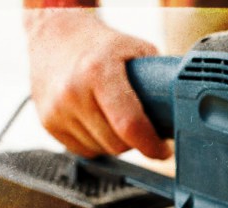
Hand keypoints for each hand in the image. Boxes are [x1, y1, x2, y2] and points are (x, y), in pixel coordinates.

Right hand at [23, 8, 170, 158]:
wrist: (54, 37)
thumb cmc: (98, 45)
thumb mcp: (136, 49)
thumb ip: (158, 81)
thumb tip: (178, 113)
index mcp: (98, 71)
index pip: (130, 125)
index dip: (151, 145)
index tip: (162, 151)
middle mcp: (73, 93)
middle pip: (117, 144)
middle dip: (136, 142)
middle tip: (141, 128)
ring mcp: (57, 111)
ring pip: (102, 150)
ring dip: (115, 143)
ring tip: (116, 119)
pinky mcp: (48, 123)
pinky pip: (84, 150)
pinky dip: (97, 143)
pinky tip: (98, 123)